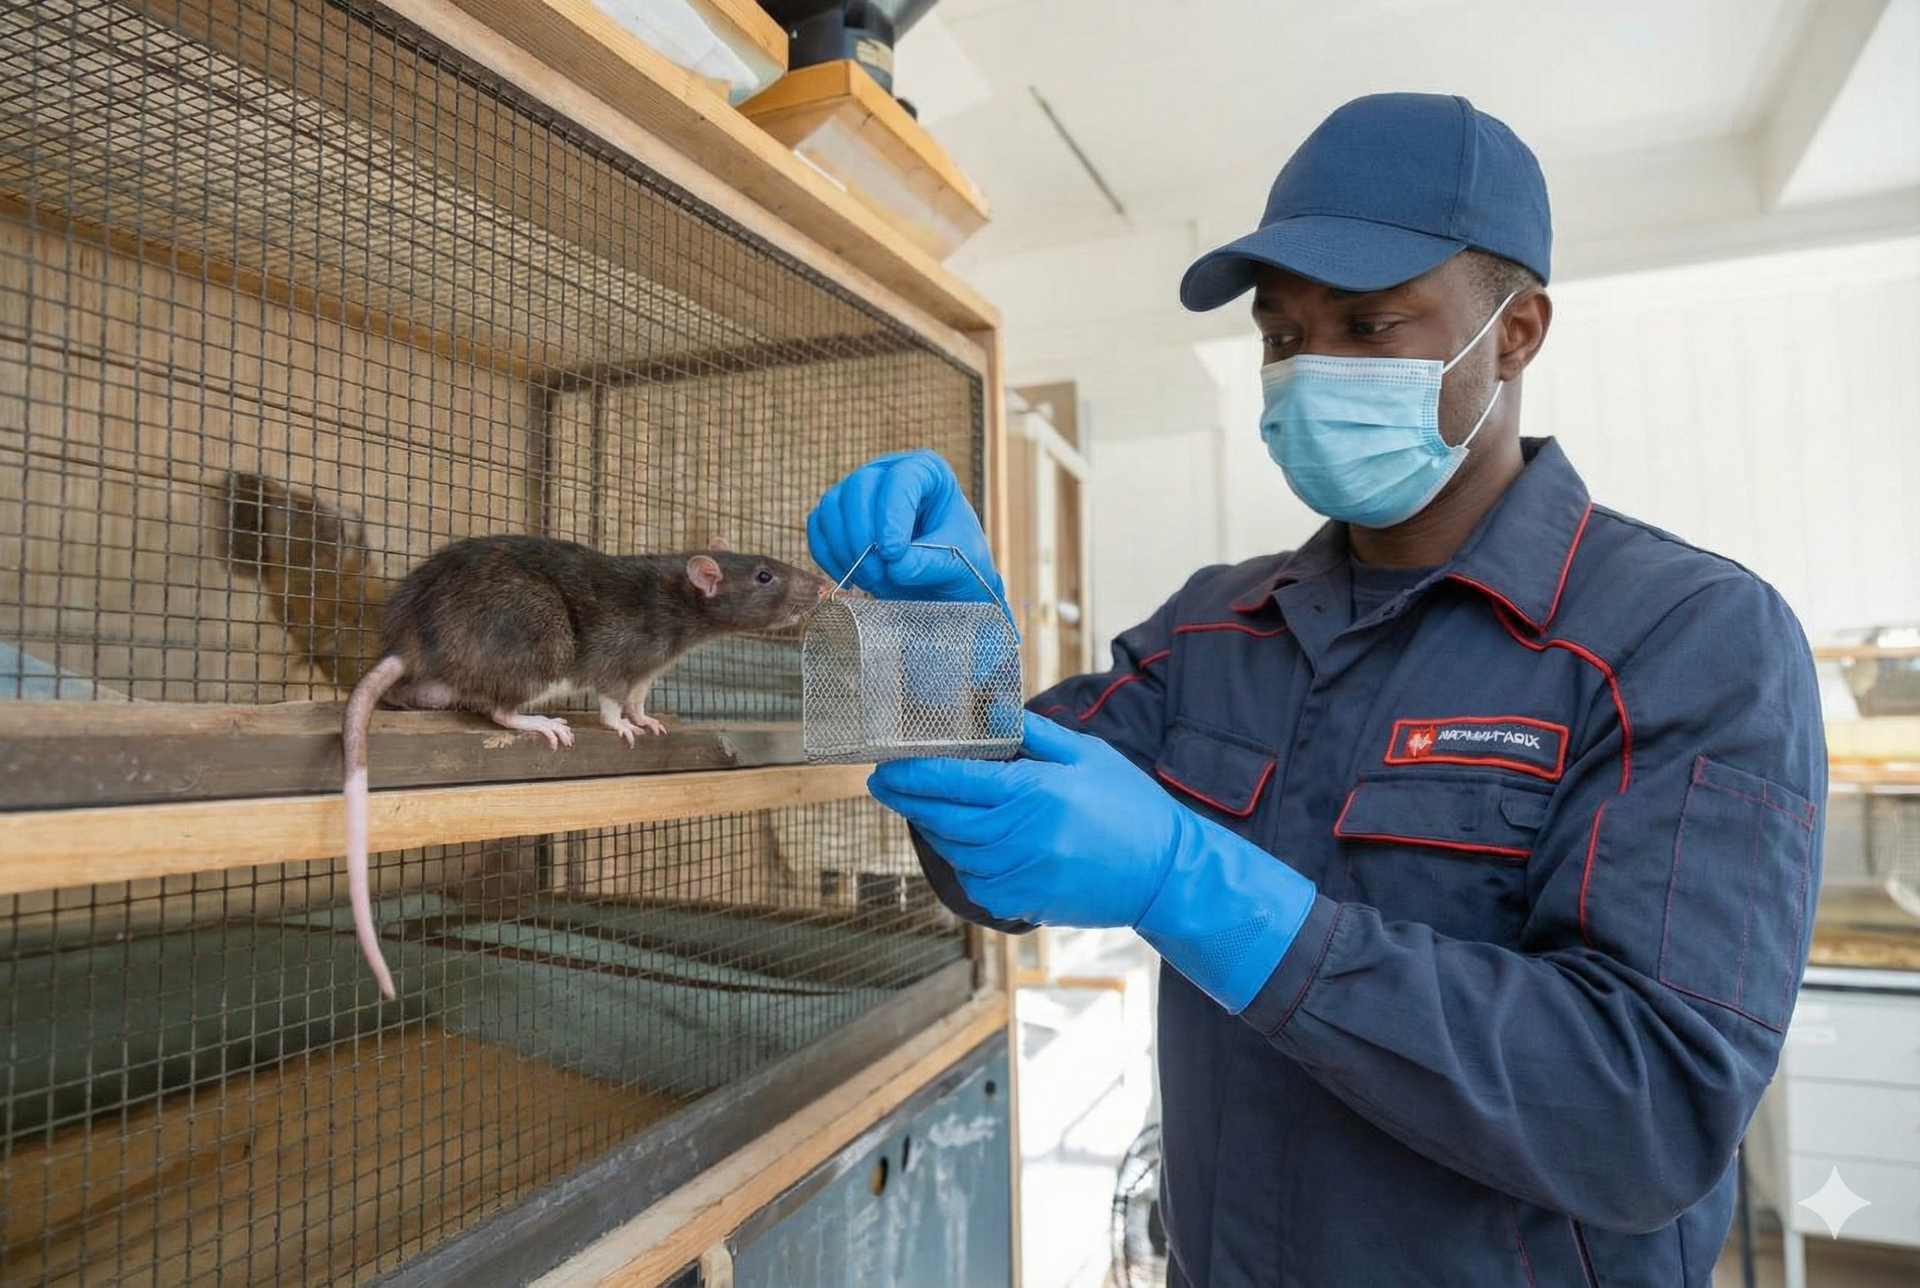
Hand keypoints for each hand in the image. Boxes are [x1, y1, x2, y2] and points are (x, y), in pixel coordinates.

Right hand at [808, 450, 1003, 602]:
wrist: (942, 582)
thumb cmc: (958, 564)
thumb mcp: (958, 565)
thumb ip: (929, 563)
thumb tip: (894, 565)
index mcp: (928, 471)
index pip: (901, 479)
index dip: (892, 515)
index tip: (893, 553)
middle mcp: (889, 472)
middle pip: (859, 487)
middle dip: (863, 536)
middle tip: (878, 574)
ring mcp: (860, 491)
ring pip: (833, 506)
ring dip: (845, 548)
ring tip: (871, 580)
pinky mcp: (839, 514)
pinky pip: (818, 526)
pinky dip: (828, 555)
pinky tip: (851, 579)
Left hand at [871, 709, 1183, 926]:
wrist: (1166, 873)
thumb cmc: (1130, 807)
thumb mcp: (1087, 755)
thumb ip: (1035, 735)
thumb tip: (993, 712)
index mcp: (1033, 793)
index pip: (954, 779)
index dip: (913, 772)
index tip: (886, 764)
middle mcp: (1019, 836)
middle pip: (942, 817)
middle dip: (907, 799)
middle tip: (884, 783)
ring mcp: (1018, 874)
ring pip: (953, 850)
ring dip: (933, 828)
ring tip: (922, 808)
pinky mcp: (1022, 902)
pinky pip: (973, 881)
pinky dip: (961, 861)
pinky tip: (963, 843)